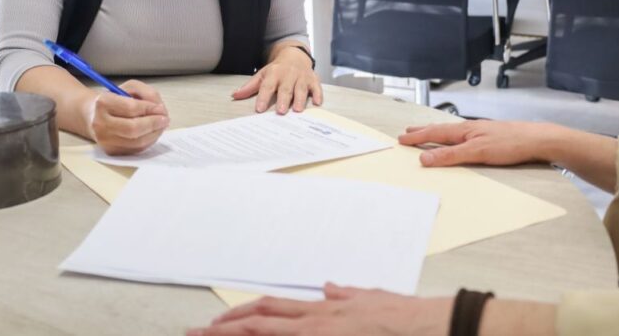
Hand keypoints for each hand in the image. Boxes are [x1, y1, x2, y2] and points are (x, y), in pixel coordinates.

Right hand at [84, 79, 168, 154]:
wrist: (92, 115)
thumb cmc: (115, 100)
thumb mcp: (130, 87)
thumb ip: (148, 93)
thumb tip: (160, 109)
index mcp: (103, 103)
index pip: (131, 108)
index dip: (150, 109)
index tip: (161, 108)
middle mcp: (101, 123)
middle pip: (133, 129)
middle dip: (154, 124)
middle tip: (165, 119)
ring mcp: (105, 140)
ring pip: (136, 142)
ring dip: (154, 134)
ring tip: (160, 125)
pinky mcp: (111, 151)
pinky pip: (135, 149)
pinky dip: (148, 141)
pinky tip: (151, 133)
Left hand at [188, 283, 451, 335]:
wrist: (424, 324)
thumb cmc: (402, 316)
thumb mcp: (369, 300)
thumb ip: (346, 295)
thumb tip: (327, 287)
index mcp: (322, 311)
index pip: (271, 309)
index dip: (241, 314)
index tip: (218, 322)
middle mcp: (314, 320)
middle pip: (257, 320)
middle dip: (223, 328)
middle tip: (194, 333)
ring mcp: (319, 334)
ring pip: (263, 334)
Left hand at [232, 45, 322, 113]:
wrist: (295, 55)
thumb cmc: (277, 69)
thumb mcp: (263, 74)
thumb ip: (250, 87)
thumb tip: (234, 96)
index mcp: (274, 73)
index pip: (267, 86)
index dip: (263, 97)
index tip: (259, 109)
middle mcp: (288, 75)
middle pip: (286, 88)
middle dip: (283, 99)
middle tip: (281, 112)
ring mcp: (302, 77)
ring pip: (301, 88)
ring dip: (300, 99)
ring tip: (297, 110)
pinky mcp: (313, 79)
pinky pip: (317, 87)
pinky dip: (318, 94)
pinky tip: (317, 103)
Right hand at [398, 120, 558, 166]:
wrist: (538, 140)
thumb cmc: (511, 143)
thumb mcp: (477, 152)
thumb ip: (450, 155)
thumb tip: (425, 157)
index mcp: (464, 130)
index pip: (434, 134)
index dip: (417, 137)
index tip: (402, 139)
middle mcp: (470, 129)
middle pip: (441, 130)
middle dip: (423, 131)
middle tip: (408, 131)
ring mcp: (480, 132)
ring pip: (452, 133)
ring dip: (436, 134)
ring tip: (427, 133)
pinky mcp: (490, 138)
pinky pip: (463, 137)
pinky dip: (452, 139)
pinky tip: (458, 141)